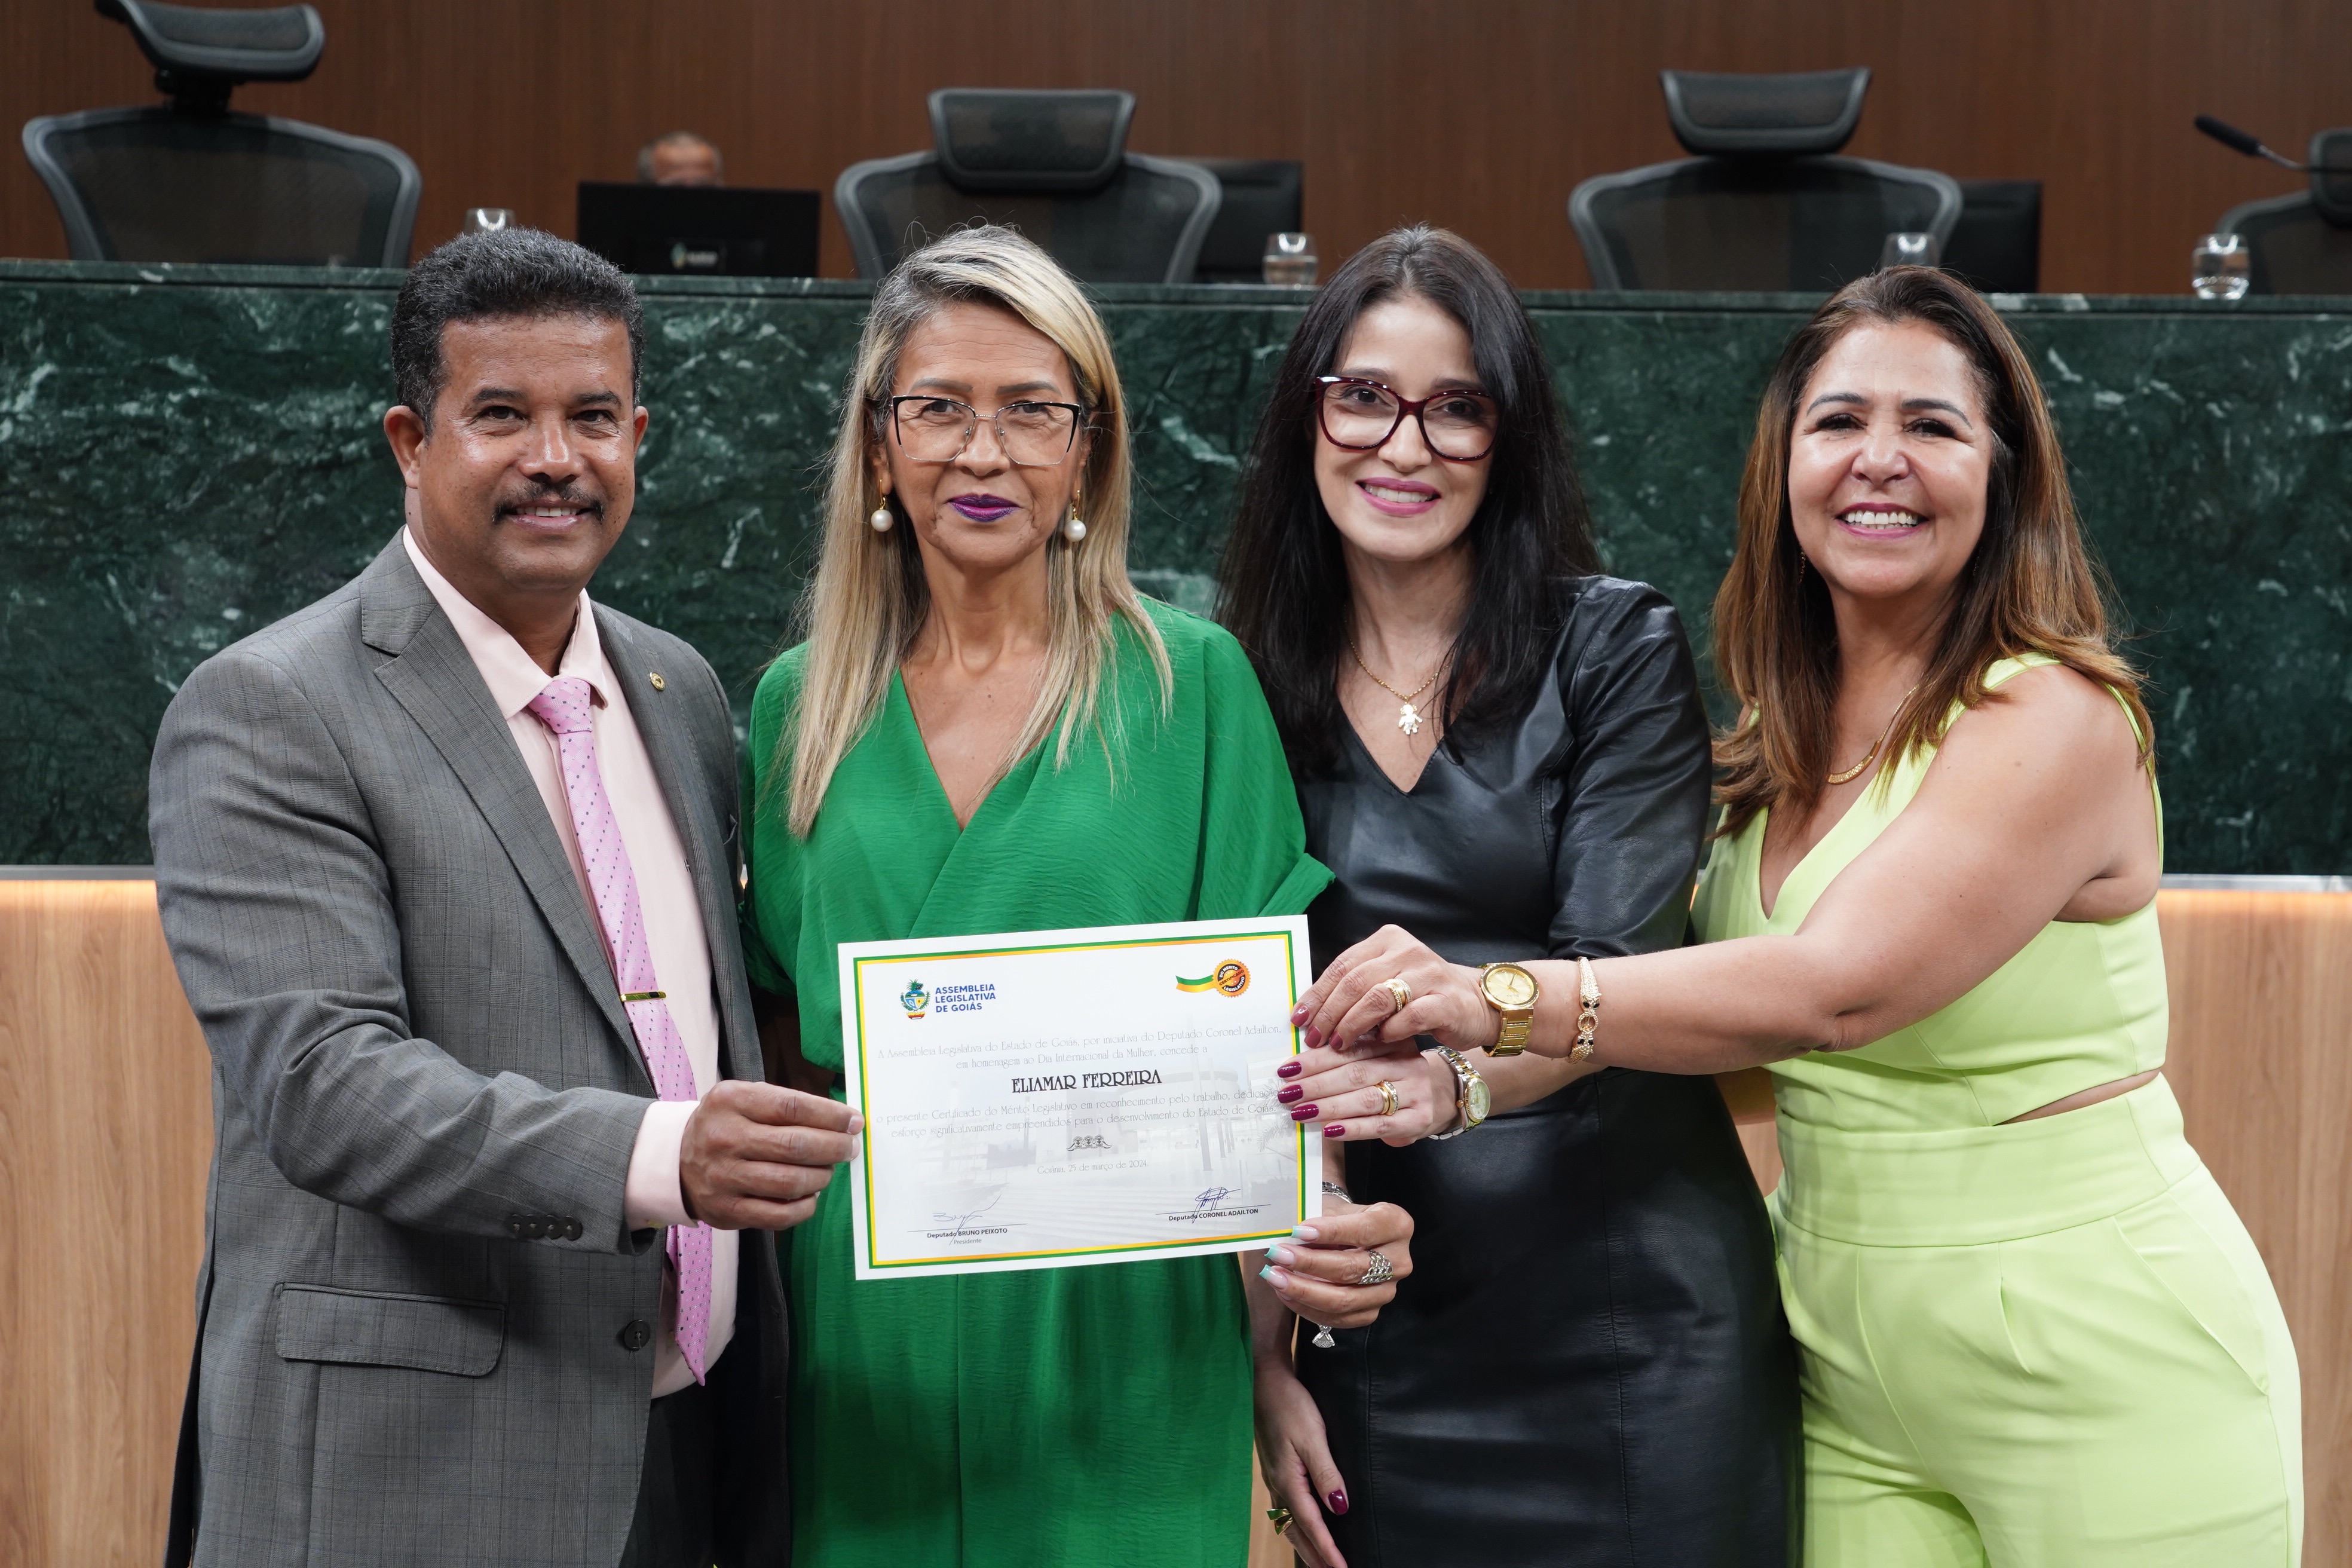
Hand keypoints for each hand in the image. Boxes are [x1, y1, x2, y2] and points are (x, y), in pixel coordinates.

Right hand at [679, 1081, 861, 1230]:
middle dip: (834, 1147)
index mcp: (731, 1101)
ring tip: (828, 1169)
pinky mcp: (727, 1211)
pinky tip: (811, 1195)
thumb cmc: (728, 1124)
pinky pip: (779, 1215)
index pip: (793, 1106)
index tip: (854, 1121)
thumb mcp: (746, 1098)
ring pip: (790, 1182)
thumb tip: (843, 1121)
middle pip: (795, 1145)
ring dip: (822, 1176)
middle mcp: (724, 1138)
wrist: (678, 1160)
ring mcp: (723, 1177)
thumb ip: (788, 1104)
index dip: (831, 1115)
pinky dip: (805, 1206)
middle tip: (849, 1148)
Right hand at [1254, 1359, 1351, 1567]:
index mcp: (1288, 1481)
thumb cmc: (1289, 1404)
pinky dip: (1299, 1527)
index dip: (1329, 1551)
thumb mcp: (1312, 1437)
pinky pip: (1287, 1509)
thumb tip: (1340, 1509)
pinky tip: (1306, 1525)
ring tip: (1322, 1560)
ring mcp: (1275, 1478)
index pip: (1312, 1526)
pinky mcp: (1276, 1469)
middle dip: (1315, 1556)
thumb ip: (1327, 1474)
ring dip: (1306, 1545)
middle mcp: (1279, 1485)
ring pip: (1290, 1523)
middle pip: (1298, 1532)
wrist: (1264, 1381)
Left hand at [1260, 1201, 1412, 1330]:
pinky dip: (1307, 1307)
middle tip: (1277, 1254)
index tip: (1298, 1230)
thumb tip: (1287, 1240)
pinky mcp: (1370, 1312)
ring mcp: (1387, 1291)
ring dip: (1304, 1290)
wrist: (1344, 1231)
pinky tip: (1285, 1293)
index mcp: (1396, 1224)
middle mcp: (1399, 1260)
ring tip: (1274, 1276)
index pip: (1364, 1230)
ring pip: (1344, 1299)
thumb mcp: (1330, 1207)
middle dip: (1310, 1263)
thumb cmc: (1336, 1215)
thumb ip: (1315, 1221)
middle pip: (1353, 1268)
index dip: (1331, 1232)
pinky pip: (1338, 1318)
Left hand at [1277, 1044, 1456, 1143]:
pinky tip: (1328, 1130)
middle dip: (1316, 1083)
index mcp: (1393, 1042)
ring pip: (1366, 1099)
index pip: (1351, 1048)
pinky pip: (1380, 1125)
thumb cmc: (1399, 1075)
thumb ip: (1349, 1054)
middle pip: (1355, 1072)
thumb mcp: (1382, 1055)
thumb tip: (1299, 1063)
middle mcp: (1406, 1064)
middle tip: (1286, 1091)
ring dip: (1328, 1106)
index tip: (1288, 1067)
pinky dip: (1352, 1128)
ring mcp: (1415, 1093)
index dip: (1316, 1058)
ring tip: (1299, 1111)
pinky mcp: (1418, 1120)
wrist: (1446, 1095)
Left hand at [1292, 924, 1500, 1056]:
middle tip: (1315, 1038)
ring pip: (1377, 997)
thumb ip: (1354, 989)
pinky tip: (1380, 1041)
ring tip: (1340, 1044)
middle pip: (1355, 982)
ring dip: (1353, 1024)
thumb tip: (1309, 1013)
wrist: (1475, 1003)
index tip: (1299, 1019)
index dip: (1317, 994)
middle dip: (1329, 1014)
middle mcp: (1407, 951)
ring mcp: (1428, 973)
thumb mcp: (1385, 981)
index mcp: (1387, 940)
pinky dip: (1389, 1032)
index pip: (1341, 966)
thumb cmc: (1421, 995)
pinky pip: (1408, 1017)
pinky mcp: (1445, 1000)